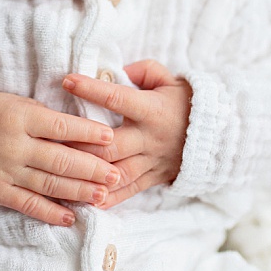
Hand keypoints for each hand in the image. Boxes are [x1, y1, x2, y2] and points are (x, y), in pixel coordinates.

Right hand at [0, 92, 123, 225]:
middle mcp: (14, 145)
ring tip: (103, 195)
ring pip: (49, 184)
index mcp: (18, 117)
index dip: (87, 133)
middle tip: (116, 173)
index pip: (60, 126)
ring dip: (79, 192)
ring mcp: (5, 171)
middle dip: (92, 168)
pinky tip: (70, 217)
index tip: (110, 138)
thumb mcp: (10, 102)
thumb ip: (40, 114)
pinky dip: (50, 212)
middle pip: (60, 159)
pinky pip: (28, 204)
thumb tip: (76, 126)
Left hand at [62, 60, 191, 208]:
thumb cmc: (185, 102)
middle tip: (51, 137)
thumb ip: (142, 70)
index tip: (67, 81)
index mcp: (152, 110)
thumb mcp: (169, 79)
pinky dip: (103, 198)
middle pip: (110, 145)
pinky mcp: (151, 179)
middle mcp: (149, 138)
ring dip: (87, 174)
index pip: (117, 98)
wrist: (219, 135)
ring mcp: (150, 162)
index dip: (91, 89)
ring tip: (58, 173)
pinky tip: (80, 200)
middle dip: (79, 144)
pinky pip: (126, 192)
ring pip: (114, 173)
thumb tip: (115, 70)